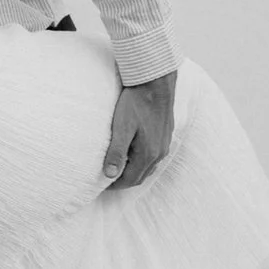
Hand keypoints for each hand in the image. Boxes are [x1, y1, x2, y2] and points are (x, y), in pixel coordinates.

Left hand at [101, 71, 177, 191]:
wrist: (155, 82)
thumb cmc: (136, 103)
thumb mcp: (122, 127)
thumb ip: (116, 152)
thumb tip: (110, 175)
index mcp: (149, 154)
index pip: (131, 180)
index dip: (116, 185)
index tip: (102, 185)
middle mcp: (160, 152)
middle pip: (141, 176)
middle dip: (125, 180)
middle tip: (108, 179)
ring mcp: (165, 144)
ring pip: (148, 167)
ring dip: (134, 170)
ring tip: (118, 166)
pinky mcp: (166, 135)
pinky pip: (154, 156)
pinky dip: (142, 160)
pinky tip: (132, 151)